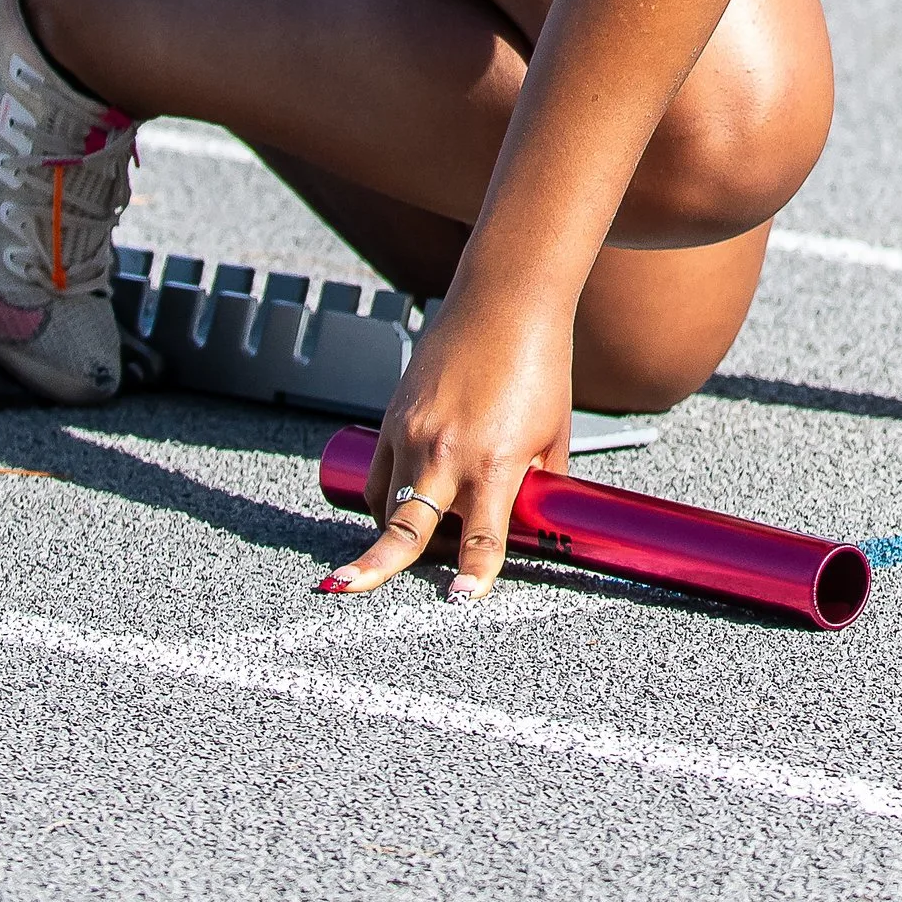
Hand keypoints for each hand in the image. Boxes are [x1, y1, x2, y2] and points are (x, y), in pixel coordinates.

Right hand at [320, 288, 575, 601]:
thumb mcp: (554, 435)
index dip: (472, 576)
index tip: (460, 599)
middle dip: (376, 567)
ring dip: (390, 535)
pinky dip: (385, 498)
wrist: (507, 302)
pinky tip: (398, 508)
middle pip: (406, 527)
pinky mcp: (395, 415)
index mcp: (496, 462)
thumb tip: (530, 523)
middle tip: (348, 590)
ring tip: (398, 554)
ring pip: (387, 505)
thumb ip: (538, 486)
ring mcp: (414, 433)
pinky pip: (381, 473)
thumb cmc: (540, 365)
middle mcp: (448, 452)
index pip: (482, 538)